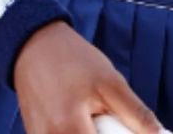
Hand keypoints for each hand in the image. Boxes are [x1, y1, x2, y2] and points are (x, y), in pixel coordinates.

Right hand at [13, 22, 161, 133]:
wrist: (35, 46)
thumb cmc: (74, 61)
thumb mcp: (111, 83)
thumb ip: (136, 114)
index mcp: (68, 130)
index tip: (128, 128)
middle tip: (112, 121)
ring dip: (93, 132)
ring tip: (95, 116)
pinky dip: (79, 131)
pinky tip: (85, 119)